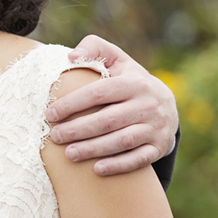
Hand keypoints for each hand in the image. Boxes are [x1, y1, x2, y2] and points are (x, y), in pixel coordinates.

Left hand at [45, 35, 178, 175]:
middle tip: (55, 137)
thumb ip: (94, 48)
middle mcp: (148, 105)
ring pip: (122, 141)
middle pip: (107, 120)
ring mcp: (155, 127)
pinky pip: (139, 159)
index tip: (50, 113)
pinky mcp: (159, 147)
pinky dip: (118, 165)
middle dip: (78, 130)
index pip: (98, 93)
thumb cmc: (129, 81)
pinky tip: (97, 170)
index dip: (72, 104)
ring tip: (69, 154)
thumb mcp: (117, 60)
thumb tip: (71, 56)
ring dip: (93, 149)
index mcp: (134, 82)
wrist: (167, 106)